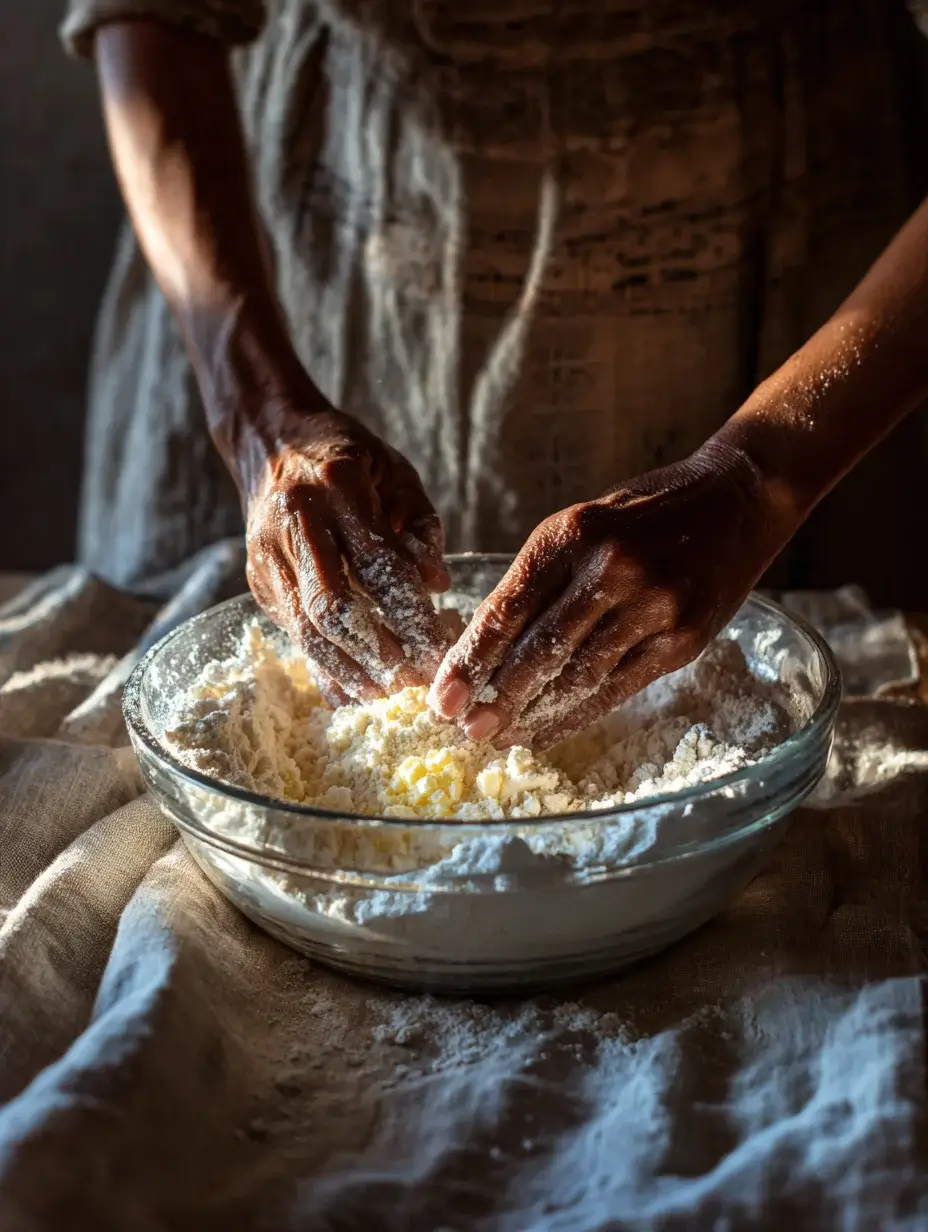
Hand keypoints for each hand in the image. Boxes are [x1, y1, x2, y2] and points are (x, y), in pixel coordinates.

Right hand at [238, 398, 451, 704]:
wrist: (268, 441)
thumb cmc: (347, 457)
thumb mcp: (395, 473)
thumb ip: (421, 527)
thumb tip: (438, 586)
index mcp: (338, 486)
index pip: (378, 564)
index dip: (409, 614)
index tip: (440, 647)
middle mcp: (296, 522)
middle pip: (333, 605)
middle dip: (377, 651)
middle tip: (413, 681)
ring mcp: (268, 555)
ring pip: (305, 629)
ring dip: (347, 669)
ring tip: (384, 693)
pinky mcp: (258, 580)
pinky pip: (291, 632)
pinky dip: (322, 666)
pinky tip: (352, 689)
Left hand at [430, 442, 787, 747]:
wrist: (737, 500)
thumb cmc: (645, 513)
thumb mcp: (583, 523)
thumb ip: (540, 578)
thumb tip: (484, 646)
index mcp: (572, 533)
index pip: (507, 608)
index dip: (471, 658)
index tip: (441, 695)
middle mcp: (611, 569)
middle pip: (539, 651)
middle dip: (496, 697)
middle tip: (466, 727)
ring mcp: (652, 607)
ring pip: (578, 677)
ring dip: (534, 714)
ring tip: (502, 735)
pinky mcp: (682, 639)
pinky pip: (618, 688)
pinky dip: (578, 713)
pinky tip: (549, 728)